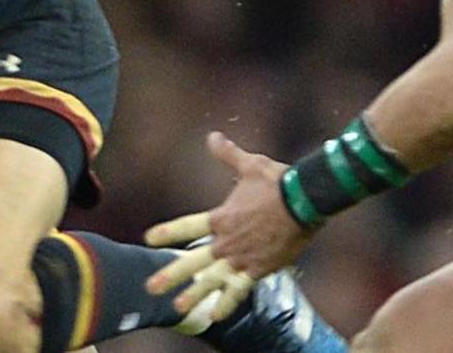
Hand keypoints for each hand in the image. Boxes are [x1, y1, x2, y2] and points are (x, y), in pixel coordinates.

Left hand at [143, 132, 314, 319]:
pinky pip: (239, 290)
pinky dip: (228, 303)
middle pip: (193, 261)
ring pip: (213, 281)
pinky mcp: (259, 269)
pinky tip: (216, 316)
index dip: (167, 232)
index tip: (148, 239)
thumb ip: (228, 154)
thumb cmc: (277, 181)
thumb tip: (212, 136)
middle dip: (171, 274)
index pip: (187, 226)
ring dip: (195, 295)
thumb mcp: (250, 165)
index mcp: (222, 217)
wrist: (304, 201)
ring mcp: (241, 258)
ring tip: (178, 308)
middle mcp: (227, 242)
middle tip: (150, 287)